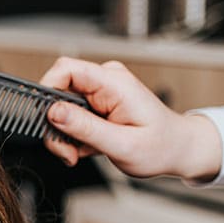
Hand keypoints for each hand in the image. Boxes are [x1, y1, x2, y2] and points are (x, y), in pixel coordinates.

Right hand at [39, 56, 221, 181]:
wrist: (178, 149)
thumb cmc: (160, 146)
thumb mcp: (122, 145)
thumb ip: (85, 128)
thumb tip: (53, 112)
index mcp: (114, 84)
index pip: (66, 69)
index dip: (47, 90)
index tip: (45, 120)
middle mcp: (106, 81)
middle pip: (58, 92)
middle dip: (55, 126)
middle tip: (67, 152)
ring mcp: (101, 91)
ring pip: (60, 108)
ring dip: (63, 135)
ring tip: (78, 153)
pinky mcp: (97, 103)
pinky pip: (69, 115)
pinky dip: (71, 136)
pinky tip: (86, 147)